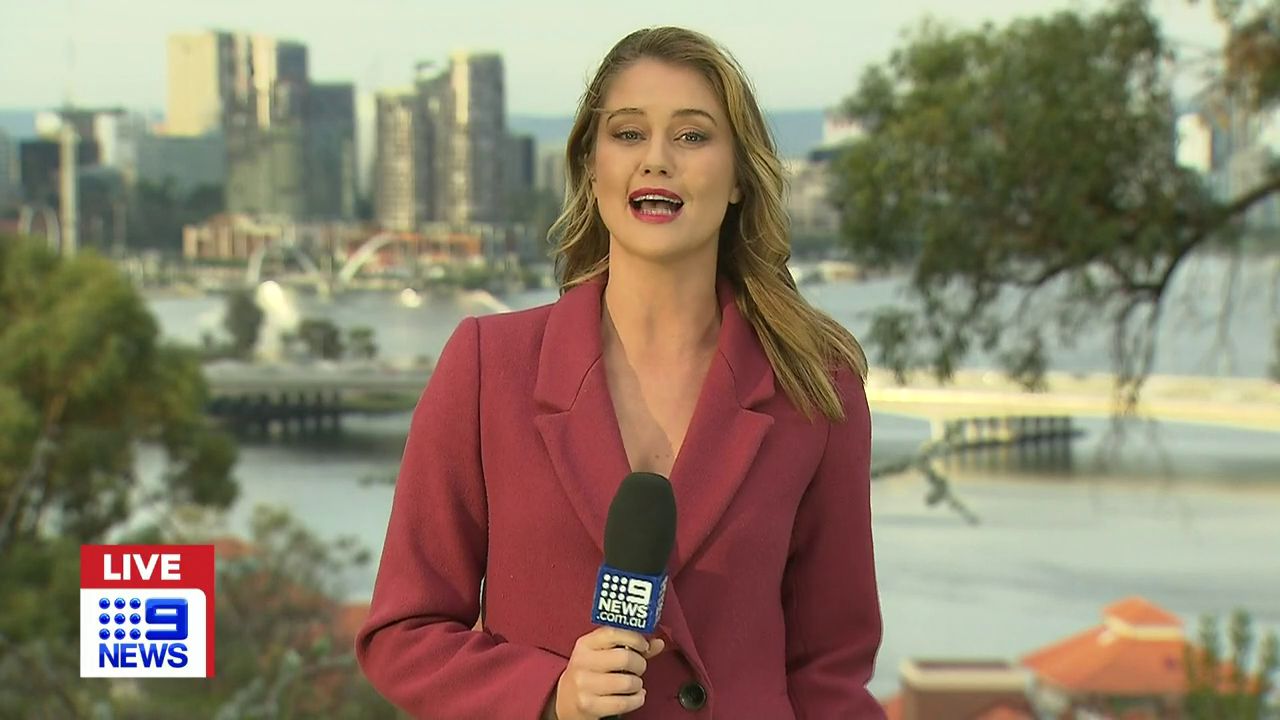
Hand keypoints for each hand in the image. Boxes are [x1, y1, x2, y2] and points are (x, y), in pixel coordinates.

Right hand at [545, 627, 665, 719]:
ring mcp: (584, 685)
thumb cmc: (589, 673)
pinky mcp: (589, 705)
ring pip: (627, 682)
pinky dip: (637, 700)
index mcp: (585, 644)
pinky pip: (624, 703)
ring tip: (634, 684)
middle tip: (638, 668)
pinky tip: (635, 696)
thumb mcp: (603, 654)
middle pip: (625, 658)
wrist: (566, 701)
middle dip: (639, 664)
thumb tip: (657, 642)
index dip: (635, 638)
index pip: (614, 632)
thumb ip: (631, 646)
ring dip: (638, 684)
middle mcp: (582, 662)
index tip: (644, 645)